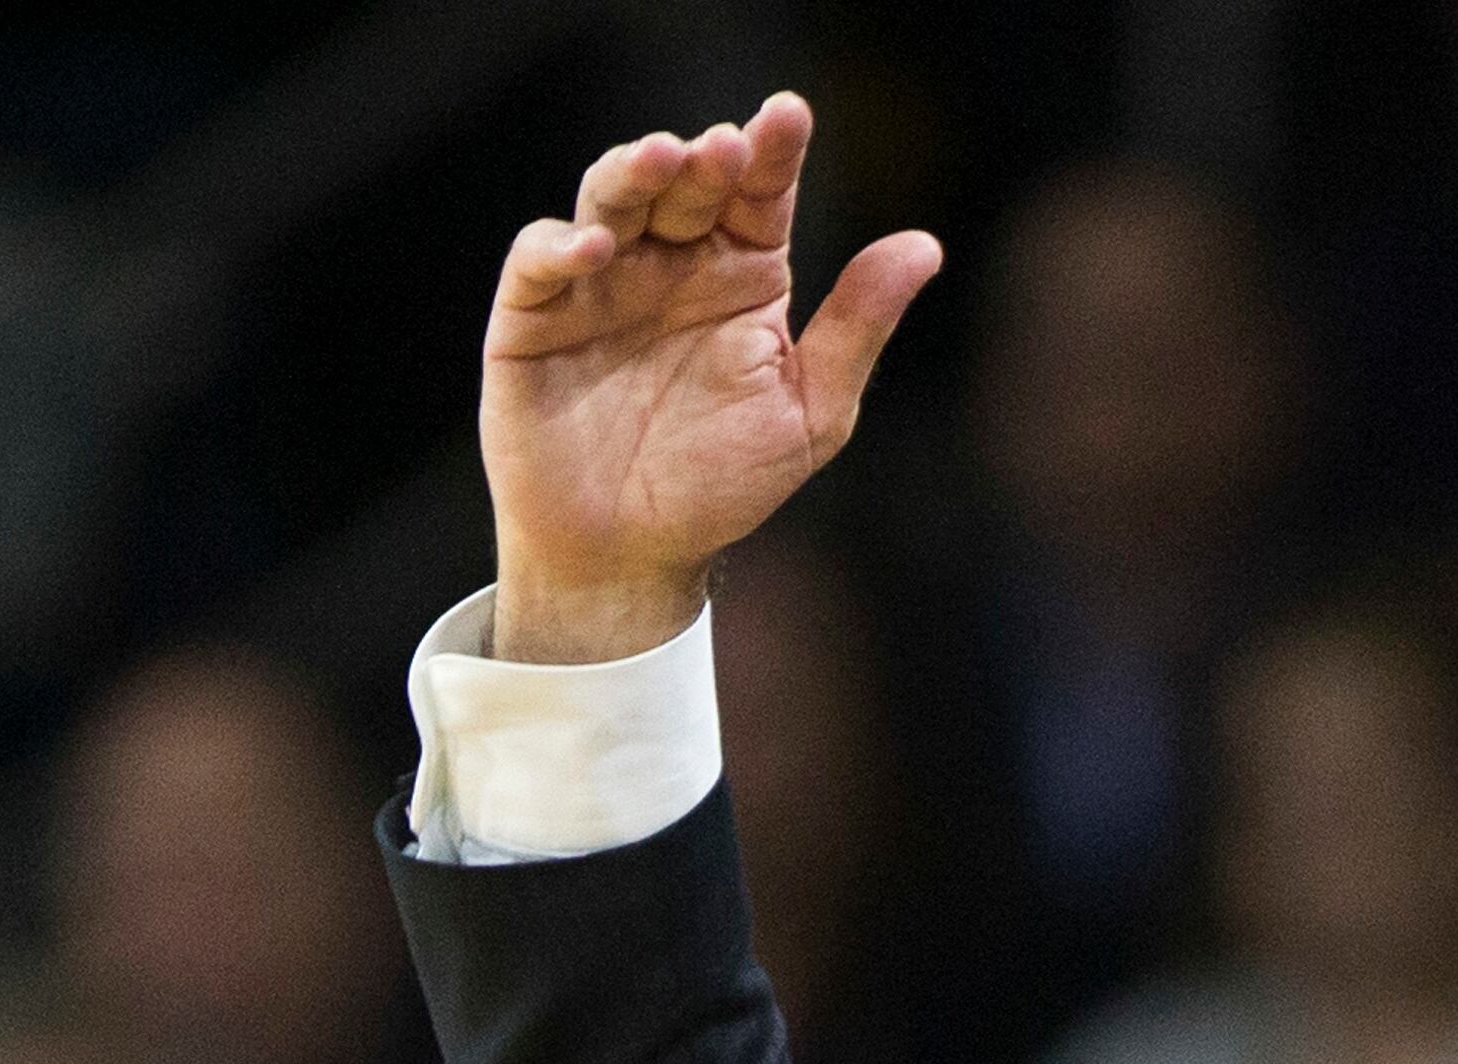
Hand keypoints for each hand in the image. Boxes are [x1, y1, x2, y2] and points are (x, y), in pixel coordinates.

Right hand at [480, 92, 939, 660]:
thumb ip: (858, 326)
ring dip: (633, 175)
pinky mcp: (532, 318)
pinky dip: (560, 246)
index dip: (772, 153)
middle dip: (705, 160)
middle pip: (685, 188)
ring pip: (610, 201)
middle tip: (726, 146)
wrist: (635, 553)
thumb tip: (925, 246)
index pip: (759, 196)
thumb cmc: (725, 482)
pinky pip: (539, 263)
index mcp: (742, 278)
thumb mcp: (811, 411)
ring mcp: (599, 286)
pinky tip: (596, 248)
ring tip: (667, 160)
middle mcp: (670, 267)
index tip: (788, 116)